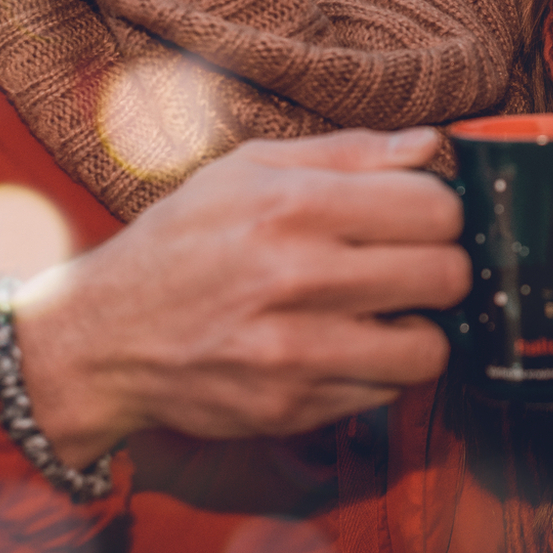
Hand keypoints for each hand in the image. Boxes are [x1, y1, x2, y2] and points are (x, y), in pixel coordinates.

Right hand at [18, 128, 468, 466]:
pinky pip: (386, 393)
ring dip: (421, 329)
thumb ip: (346, 153)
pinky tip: (348, 346)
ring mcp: (297, 352)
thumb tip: (430, 144)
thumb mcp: (247, 170)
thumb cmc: (182, 241)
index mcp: (292, 205)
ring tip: (389, 312)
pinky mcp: (293, 408)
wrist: (105, 336)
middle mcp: (297, 278)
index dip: (441, 211)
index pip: (435, 208)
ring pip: (430, 347)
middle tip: (414, 265)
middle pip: (447, 275)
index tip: (420, 217)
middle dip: (443, 266)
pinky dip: (380, 372)